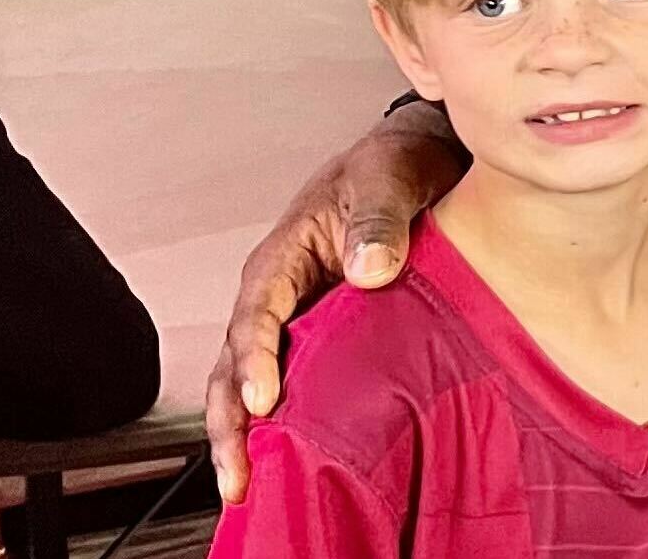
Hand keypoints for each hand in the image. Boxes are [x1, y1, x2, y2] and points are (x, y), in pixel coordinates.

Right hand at [206, 101, 467, 501]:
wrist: (418, 160)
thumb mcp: (386, 179)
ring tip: (248, 488)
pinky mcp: (322, 338)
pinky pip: (295, 385)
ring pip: (252, 385)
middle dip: (229, 423)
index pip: (255, 315)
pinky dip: (286, 425)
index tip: (262, 402)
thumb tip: (369, 272)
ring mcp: (296, 320)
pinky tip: (295, 462)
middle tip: (237, 477)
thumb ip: (378, 221)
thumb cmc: (393, 164)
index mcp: (281, 257)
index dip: (252, 360)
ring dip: (248, 436)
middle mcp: (277, 295)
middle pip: (234, 365)